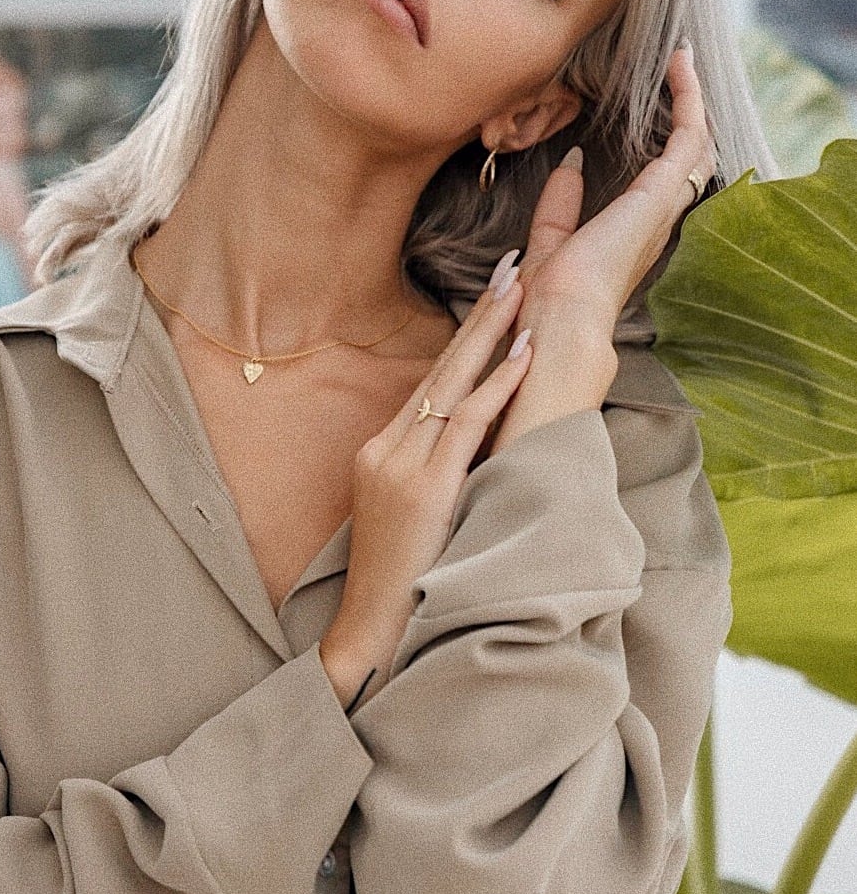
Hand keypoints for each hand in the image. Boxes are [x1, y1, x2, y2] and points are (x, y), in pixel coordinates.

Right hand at [320, 270, 531, 708]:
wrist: (371, 626)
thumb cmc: (397, 576)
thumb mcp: (402, 512)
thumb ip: (426, 471)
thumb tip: (470, 444)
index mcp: (380, 451)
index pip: (430, 384)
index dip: (463, 339)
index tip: (492, 300)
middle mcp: (385, 448)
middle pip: (439, 370)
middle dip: (478, 316)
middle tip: (511, 266)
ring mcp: (400, 466)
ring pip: (451, 385)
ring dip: (490, 334)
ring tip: (521, 289)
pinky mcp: (423, 489)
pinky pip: (464, 425)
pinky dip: (496, 387)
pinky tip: (522, 353)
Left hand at [489, 44, 716, 454]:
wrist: (557, 322)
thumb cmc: (547, 302)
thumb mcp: (546, 244)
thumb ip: (558, 208)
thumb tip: (570, 163)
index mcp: (630, 241)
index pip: (655, 192)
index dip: (656, 156)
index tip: (646, 121)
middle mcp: (655, 226)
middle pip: (687, 168)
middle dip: (686, 124)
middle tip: (680, 81)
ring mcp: (662, 211)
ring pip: (697, 149)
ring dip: (692, 104)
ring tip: (682, 64)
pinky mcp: (661, 195)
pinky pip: (689, 135)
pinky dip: (688, 98)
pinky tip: (679, 67)